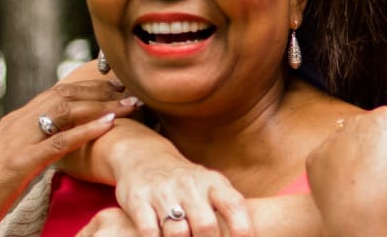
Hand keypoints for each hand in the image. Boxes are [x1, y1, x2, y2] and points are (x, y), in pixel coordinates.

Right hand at [0, 78, 139, 236]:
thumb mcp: (11, 157)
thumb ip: (32, 143)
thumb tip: (57, 138)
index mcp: (15, 121)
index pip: (57, 93)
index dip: (88, 87)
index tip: (115, 87)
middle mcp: (17, 123)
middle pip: (65, 94)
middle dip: (100, 90)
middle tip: (129, 90)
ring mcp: (17, 141)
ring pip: (65, 111)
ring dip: (101, 106)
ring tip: (128, 105)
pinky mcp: (19, 163)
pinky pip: (58, 142)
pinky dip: (86, 131)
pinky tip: (108, 126)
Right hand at [108, 154, 252, 236]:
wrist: (145, 158)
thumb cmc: (187, 183)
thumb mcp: (212, 187)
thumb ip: (228, 210)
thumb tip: (248, 236)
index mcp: (214, 183)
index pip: (234, 206)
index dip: (243, 230)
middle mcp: (190, 186)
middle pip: (205, 225)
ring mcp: (163, 192)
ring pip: (177, 232)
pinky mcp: (138, 200)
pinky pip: (149, 231)